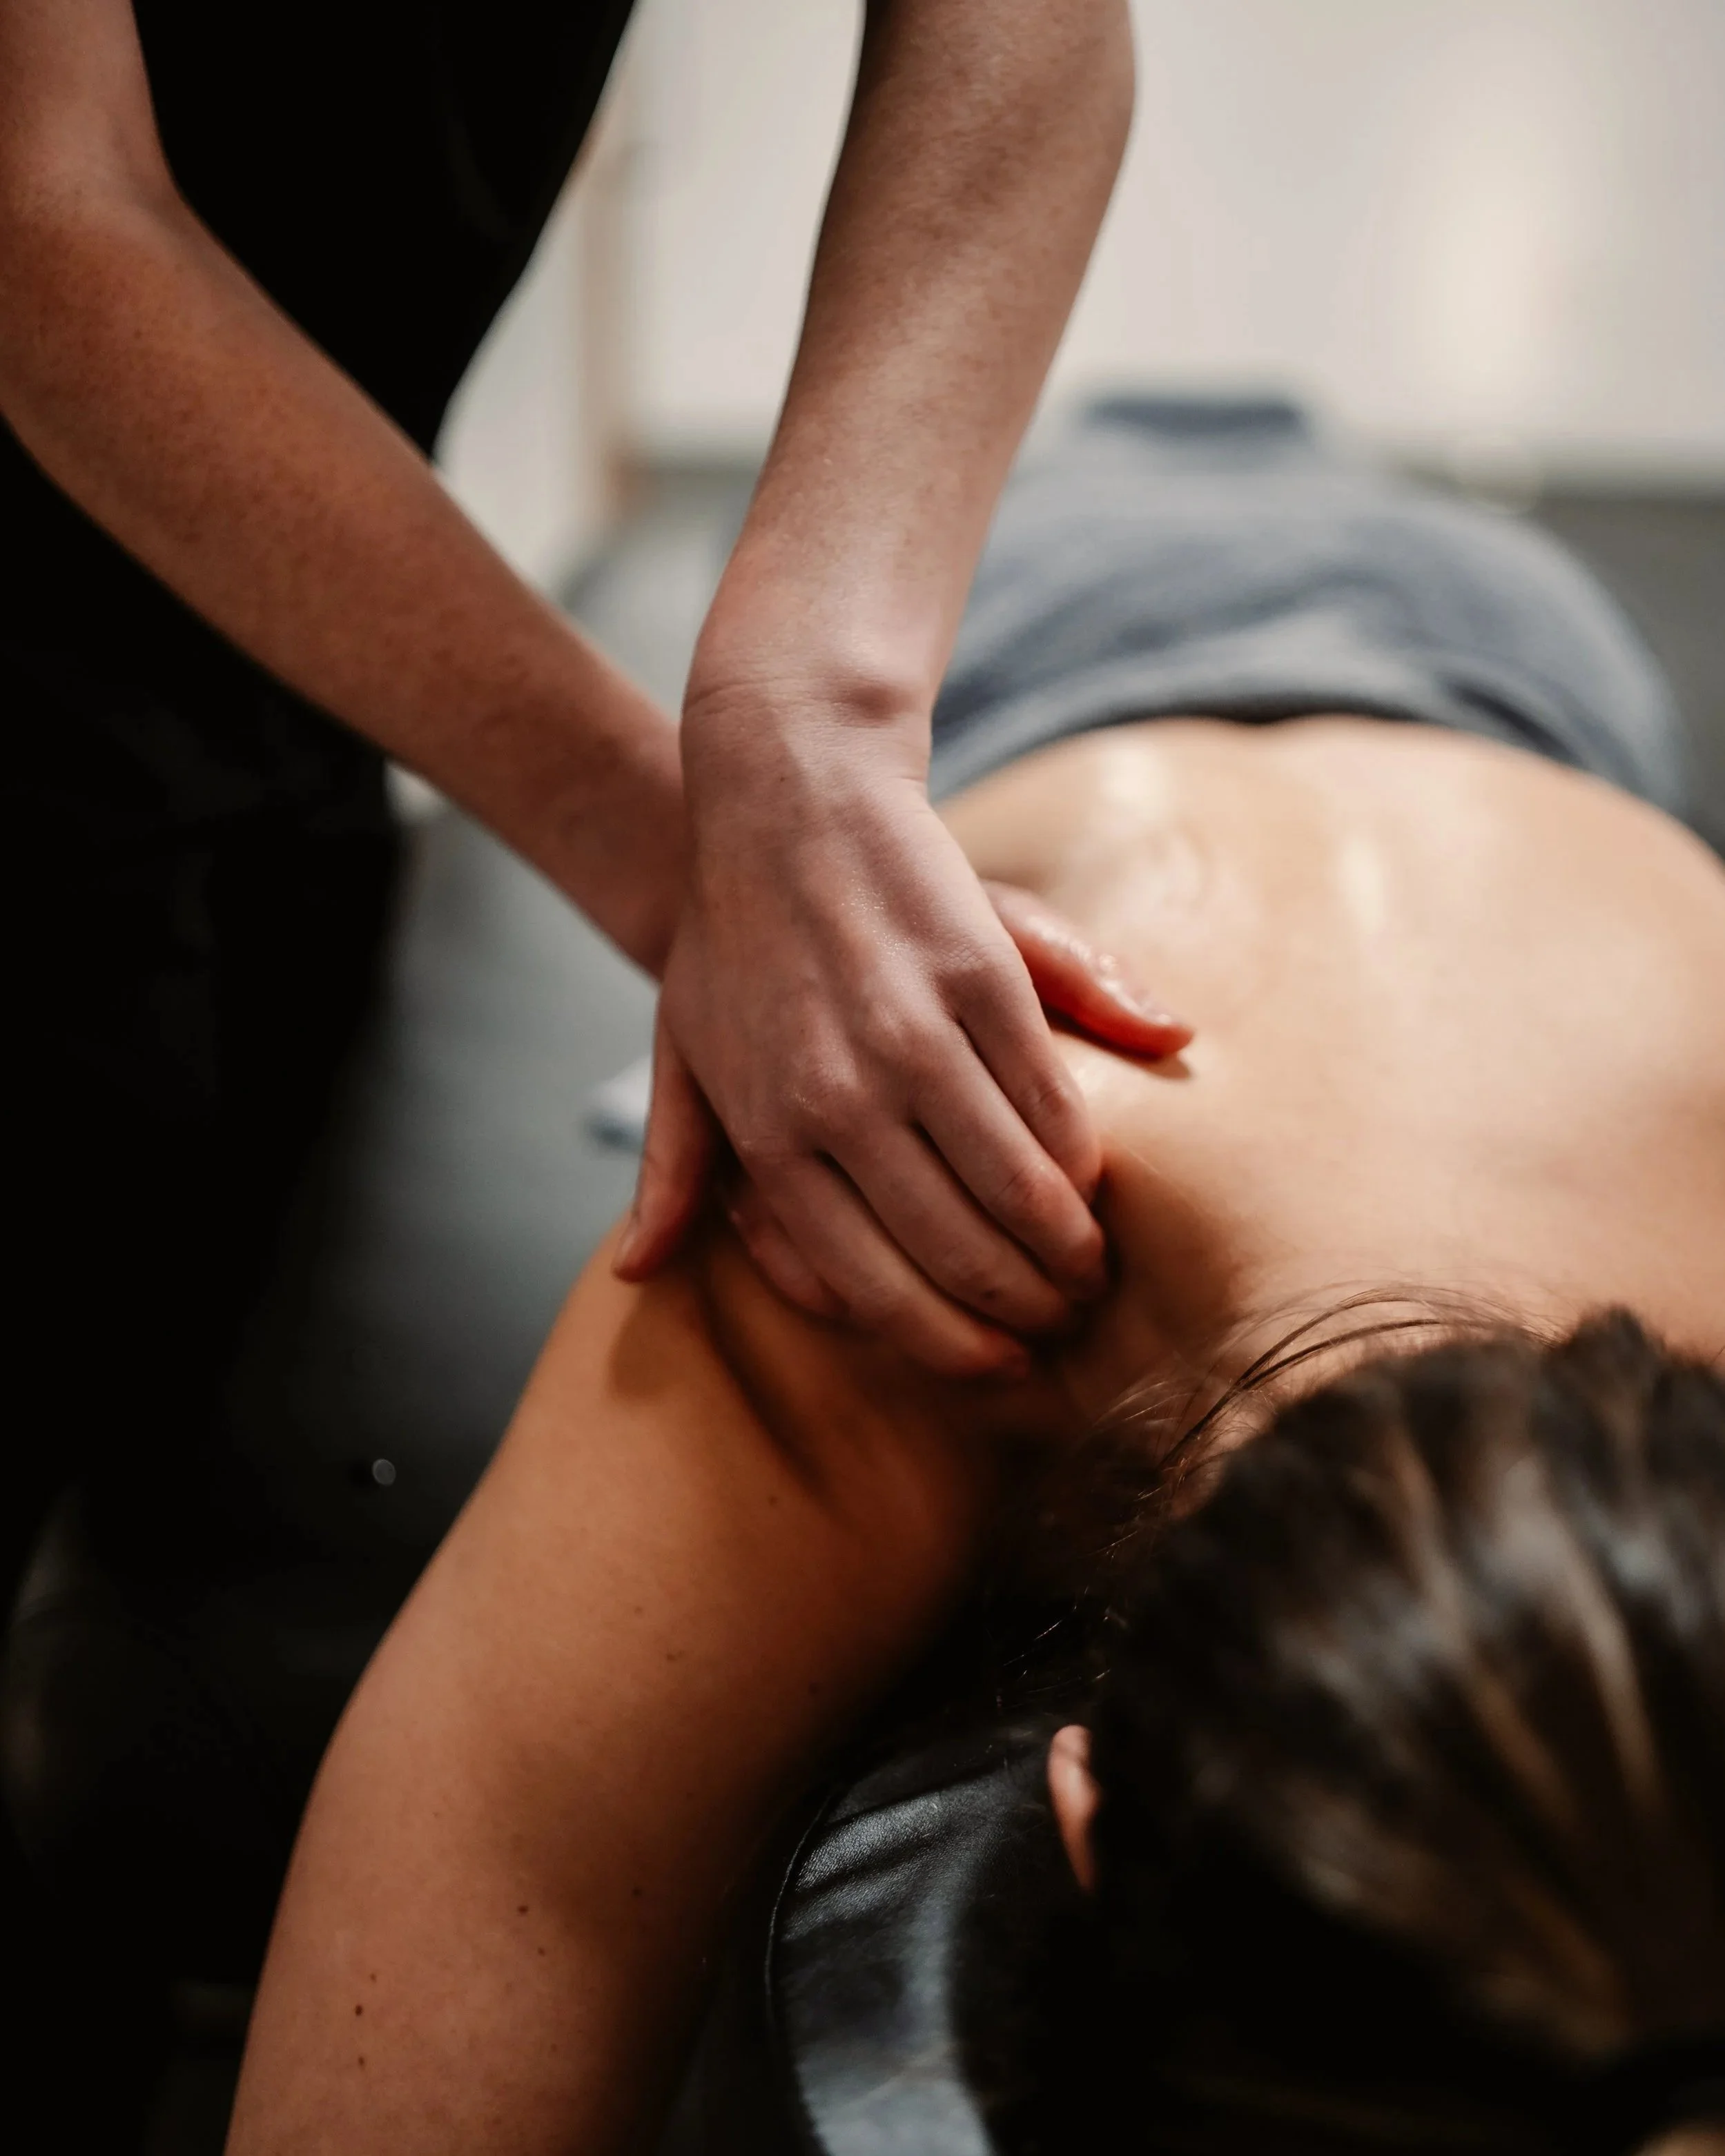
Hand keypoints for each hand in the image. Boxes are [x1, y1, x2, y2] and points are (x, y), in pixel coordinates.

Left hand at [613, 714, 1188, 1375]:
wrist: (783, 796)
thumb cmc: (730, 940)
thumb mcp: (680, 1052)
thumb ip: (675, 1169)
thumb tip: (641, 1271)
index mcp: (770, 1132)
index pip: (868, 1282)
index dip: (946, 1340)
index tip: (996, 1364)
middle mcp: (841, 1098)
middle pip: (953, 1248)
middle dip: (1020, 1307)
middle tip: (1060, 1322)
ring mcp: (914, 1036)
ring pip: (1015, 1185)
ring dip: (1065, 1244)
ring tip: (1089, 1266)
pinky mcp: (979, 977)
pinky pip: (1048, 1097)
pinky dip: (1080, 1152)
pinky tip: (1094, 1178)